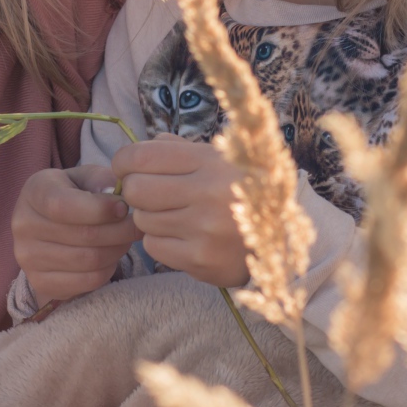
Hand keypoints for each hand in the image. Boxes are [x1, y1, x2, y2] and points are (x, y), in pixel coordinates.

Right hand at [12, 165, 137, 303]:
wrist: (49, 225)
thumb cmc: (74, 194)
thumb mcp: (85, 178)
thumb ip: (101, 181)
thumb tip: (118, 198)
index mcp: (33, 191)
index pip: (63, 206)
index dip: (100, 209)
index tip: (124, 208)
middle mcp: (23, 225)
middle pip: (83, 236)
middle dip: (119, 231)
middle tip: (136, 226)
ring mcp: (28, 257)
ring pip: (89, 261)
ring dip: (117, 251)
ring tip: (125, 240)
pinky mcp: (40, 282)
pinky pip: (87, 282)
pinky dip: (107, 270)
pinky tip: (111, 256)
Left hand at [110, 135, 249, 287]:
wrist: (282, 238)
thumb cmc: (244, 191)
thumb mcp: (221, 159)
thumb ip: (181, 150)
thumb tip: (143, 145)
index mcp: (211, 161)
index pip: (142, 156)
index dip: (124, 161)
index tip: (126, 168)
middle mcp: (208, 193)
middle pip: (136, 190)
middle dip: (135, 191)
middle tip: (150, 195)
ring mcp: (204, 229)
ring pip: (142, 220)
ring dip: (150, 218)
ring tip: (174, 216)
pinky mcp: (200, 260)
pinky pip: (154, 246)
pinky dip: (161, 241)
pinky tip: (182, 237)